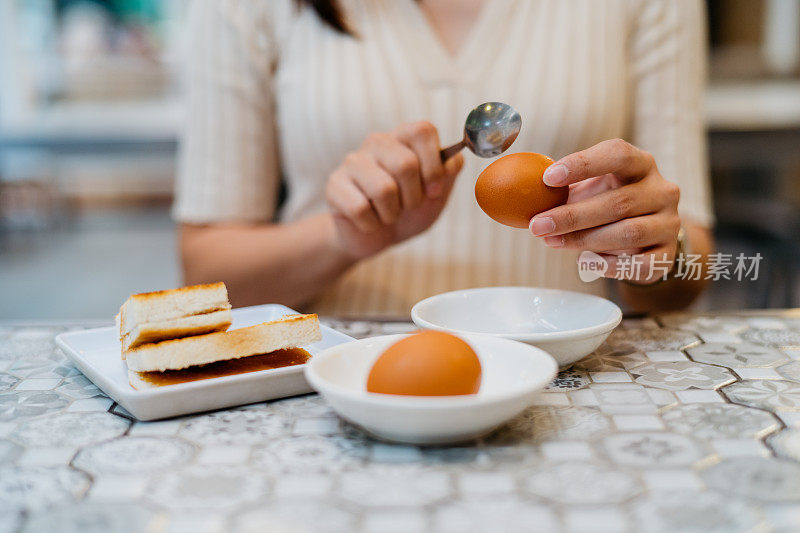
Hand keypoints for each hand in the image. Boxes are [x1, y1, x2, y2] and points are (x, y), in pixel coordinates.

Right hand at [325, 121, 463, 258]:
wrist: (377, 238)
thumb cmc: (408, 211)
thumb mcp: (436, 195)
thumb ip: (449, 173)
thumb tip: (454, 160)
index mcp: (404, 138)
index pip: (423, 131)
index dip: (433, 165)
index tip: (433, 189)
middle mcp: (378, 142)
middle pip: (405, 164)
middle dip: (413, 197)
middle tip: (407, 206)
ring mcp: (353, 161)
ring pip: (383, 189)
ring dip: (392, 213)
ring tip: (388, 214)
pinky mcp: (334, 183)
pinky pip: (360, 208)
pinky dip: (372, 224)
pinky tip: (369, 221)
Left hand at [529, 139, 680, 283]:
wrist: (649, 234)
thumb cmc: (610, 203)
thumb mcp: (592, 188)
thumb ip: (564, 188)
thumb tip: (523, 195)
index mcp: (641, 164)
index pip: (618, 154)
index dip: (582, 164)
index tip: (548, 178)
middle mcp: (661, 190)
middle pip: (618, 202)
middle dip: (572, 216)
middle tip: (538, 225)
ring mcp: (669, 222)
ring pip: (628, 233)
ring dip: (585, 240)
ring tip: (552, 242)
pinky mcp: (668, 254)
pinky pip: (639, 264)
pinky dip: (609, 265)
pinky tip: (585, 262)